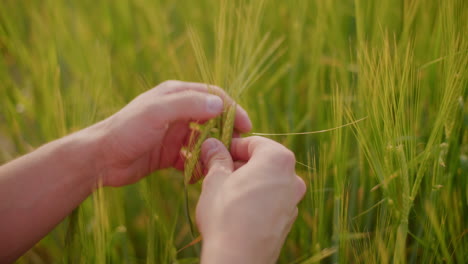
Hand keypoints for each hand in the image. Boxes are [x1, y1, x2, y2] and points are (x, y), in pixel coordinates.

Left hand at [93, 80, 251, 186]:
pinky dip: (199, 166)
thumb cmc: (126, 130)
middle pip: (212, 119)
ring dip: (213, 151)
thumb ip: (188, 105)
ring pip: (204, 140)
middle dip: (225, 133)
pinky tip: (200, 175)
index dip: (232, 109)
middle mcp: (177, 112)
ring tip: (219, 164)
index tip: (246, 126)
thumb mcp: (157, 112)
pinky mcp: (170, 154)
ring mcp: (174, 134)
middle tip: (236, 149)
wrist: (101, 159)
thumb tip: (219, 104)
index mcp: (176, 94)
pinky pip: (192, 158)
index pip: (212, 95)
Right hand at [196, 137, 305, 263]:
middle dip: (239, 164)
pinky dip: (256, 198)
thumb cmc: (226, 215)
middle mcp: (292, 177)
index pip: (253, 142)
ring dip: (246, 181)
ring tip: (223, 191)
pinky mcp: (287, 219)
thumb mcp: (215, 180)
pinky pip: (271, 199)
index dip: (231, 145)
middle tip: (215, 171)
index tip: (215, 152)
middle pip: (262, 160)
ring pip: (267, 180)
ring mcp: (293, 200)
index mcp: (278, 159)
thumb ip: (216, 158)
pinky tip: (236, 209)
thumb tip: (212, 143)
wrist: (239, 260)